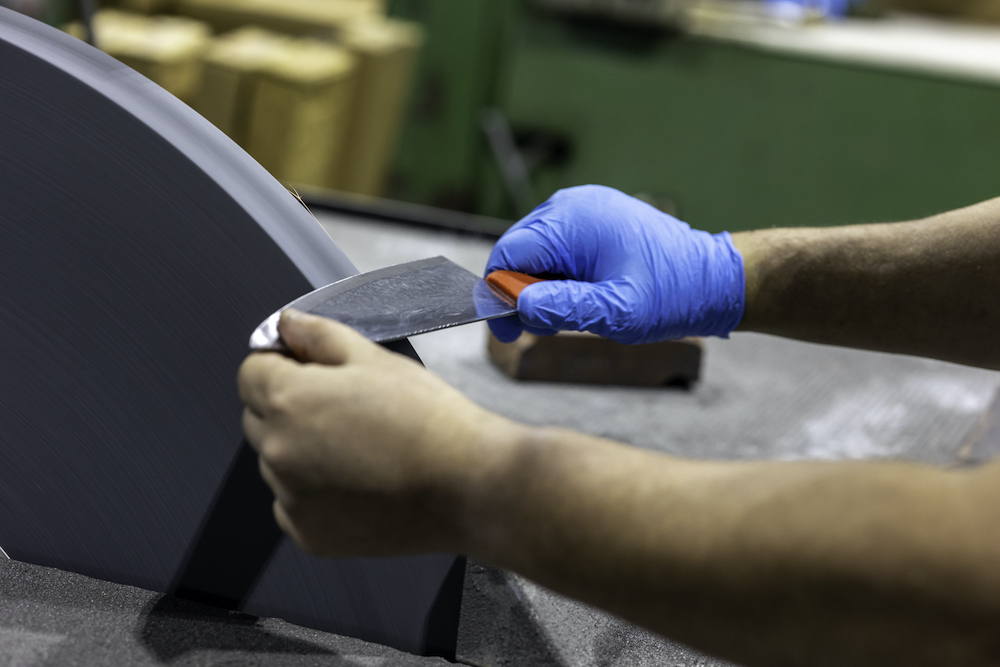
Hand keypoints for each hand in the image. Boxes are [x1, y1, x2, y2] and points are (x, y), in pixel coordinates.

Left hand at [237, 309, 519, 556]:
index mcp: (289, 401)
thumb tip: (287, 324)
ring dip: (301, 452)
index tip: (311, 369)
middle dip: (288, 408)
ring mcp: (291, 499)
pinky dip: (315, 494)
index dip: (281, 364)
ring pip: (277, 464)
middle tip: (344, 409)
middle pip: (258, 419)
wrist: (467, 484)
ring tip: (359, 449)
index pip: (251, 373)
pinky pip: (295, 505)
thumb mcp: (375, 358)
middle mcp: (277, 452)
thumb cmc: (428, 418)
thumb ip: (320, 336)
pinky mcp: (310, 535)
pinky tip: (358, 482)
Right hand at [486, 185, 744, 343]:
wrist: (713, 279)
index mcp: (574, 220)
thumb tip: (517, 305)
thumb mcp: (616, 312)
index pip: (509, 253)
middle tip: (547, 328)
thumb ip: (564, 308)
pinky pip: (558, 248)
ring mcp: (584, 208)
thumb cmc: (671, 295)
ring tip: (574, 314)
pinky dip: (560, 276)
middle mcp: (572, 205)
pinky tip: (583, 297)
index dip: (500, 293)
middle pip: (519, 252)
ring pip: (536, 252)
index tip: (509, 329)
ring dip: (542, 287)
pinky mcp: (594, 219)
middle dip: (522, 292)